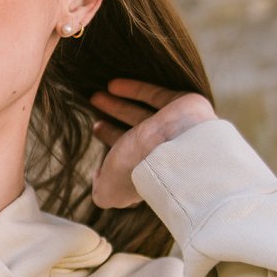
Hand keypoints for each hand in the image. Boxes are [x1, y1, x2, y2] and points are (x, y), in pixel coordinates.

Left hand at [91, 79, 216, 208]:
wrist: (176, 151)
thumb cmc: (140, 172)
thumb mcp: (110, 191)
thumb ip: (101, 191)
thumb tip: (98, 179)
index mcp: (147, 169)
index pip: (127, 158)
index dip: (111, 145)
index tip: (95, 131)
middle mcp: (161, 150)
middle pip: (133, 136)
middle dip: (113, 125)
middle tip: (94, 113)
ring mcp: (173, 128)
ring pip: (141, 114)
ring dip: (118, 105)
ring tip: (95, 96)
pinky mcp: (182, 106)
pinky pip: (155, 95)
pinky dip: (134, 89)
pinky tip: (112, 85)